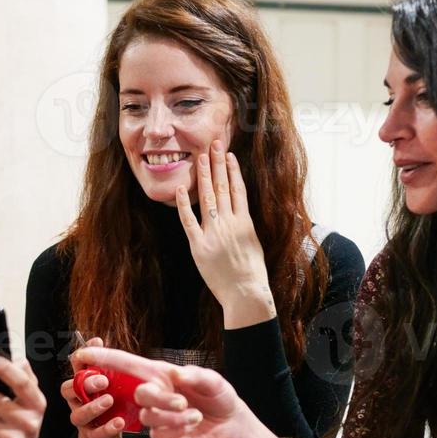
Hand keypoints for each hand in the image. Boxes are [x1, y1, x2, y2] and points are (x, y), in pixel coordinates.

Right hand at [63, 337, 124, 437]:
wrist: (107, 436)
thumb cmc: (108, 404)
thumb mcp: (109, 382)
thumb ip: (104, 363)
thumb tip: (97, 339)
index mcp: (80, 384)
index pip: (75, 367)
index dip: (82, 356)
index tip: (96, 345)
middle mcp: (76, 401)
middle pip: (69, 389)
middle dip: (85, 383)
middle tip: (103, 380)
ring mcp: (82, 419)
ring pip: (78, 414)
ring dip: (93, 407)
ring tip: (109, 401)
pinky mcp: (91, 436)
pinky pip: (95, 434)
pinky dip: (107, 428)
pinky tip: (119, 422)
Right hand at [69, 346, 248, 437]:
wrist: (229, 424)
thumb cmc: (218, 395)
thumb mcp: (214, 381)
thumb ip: (196, 375)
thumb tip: (176, 375)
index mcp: (158, 373)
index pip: (125, 364)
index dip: (103, 358)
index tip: (83, 354)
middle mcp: (152, 392)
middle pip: (137, 393)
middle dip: (160, 398)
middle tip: (183, 401)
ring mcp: (154, 415)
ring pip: (149, 416)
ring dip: (174, 416)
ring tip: (197, 414)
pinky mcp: (160, 435)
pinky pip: (157, 433)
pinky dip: (177, 429)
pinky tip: (192, 425)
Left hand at [175, 140, 275, 328]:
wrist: (245, 293)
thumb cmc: (253, 273)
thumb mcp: (255, 245)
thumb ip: (245, 227)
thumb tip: (240, 214)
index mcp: (246, 223)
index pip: (238, 189)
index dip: (233, 170)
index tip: (228, 155)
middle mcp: (230, 224)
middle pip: (223, 187)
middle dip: (217, 164)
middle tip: (213, 144)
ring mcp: (214, 234)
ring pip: (208, 198)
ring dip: (204, 176)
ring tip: (200, 157)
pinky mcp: (199, 246)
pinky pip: (189, 221)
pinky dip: (183, 204)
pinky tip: (181, 187)